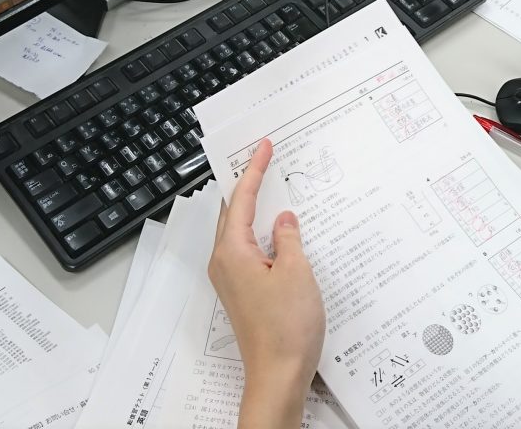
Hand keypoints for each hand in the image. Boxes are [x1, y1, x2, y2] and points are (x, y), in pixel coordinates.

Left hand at [209, 139, 325, 428]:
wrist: (278, 375)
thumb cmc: (287, 328)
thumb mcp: (296, 272)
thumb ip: (289, 239)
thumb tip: (283, 219)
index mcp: (232, 252)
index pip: (243, 199)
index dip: (254, 170)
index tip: (262, 146)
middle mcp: (224, 263)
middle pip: (235, 213)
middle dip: (250, 186)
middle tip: (265, 159)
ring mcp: (231, 280)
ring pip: (241, 233)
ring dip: (257, 210)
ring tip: (274, 187)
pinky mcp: (243, 293)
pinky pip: (249, 252)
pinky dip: (263, 235)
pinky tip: (282, 233)